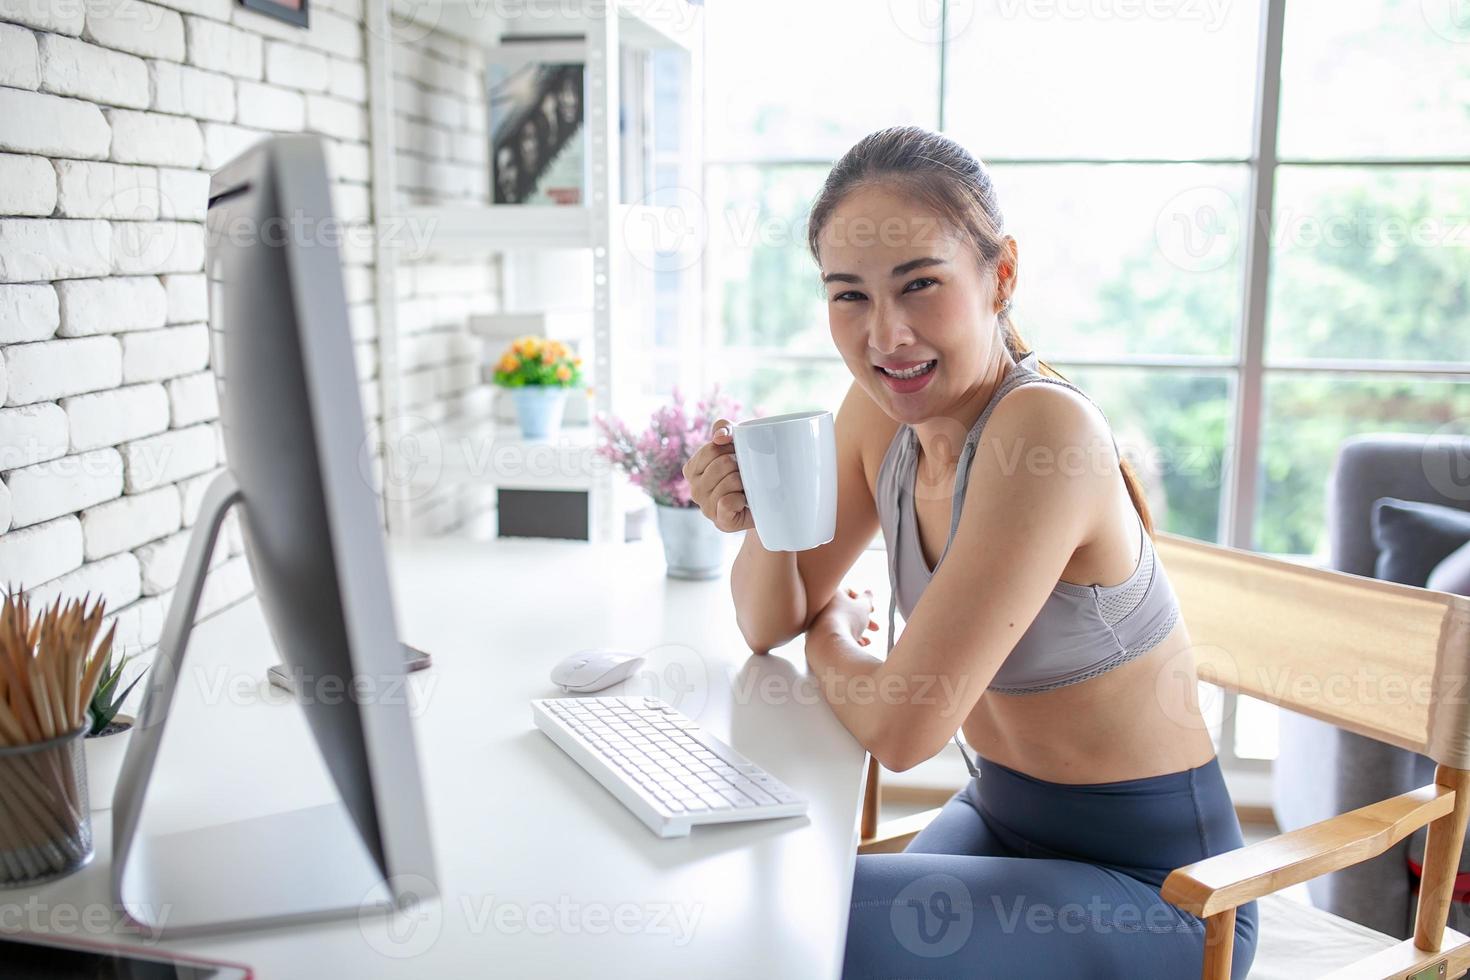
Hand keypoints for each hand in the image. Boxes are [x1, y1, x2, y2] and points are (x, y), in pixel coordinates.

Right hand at [683, 418, 754, 532]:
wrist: (765, 501)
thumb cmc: (746, 469)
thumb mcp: (735, 442)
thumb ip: (723, 428)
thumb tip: (720, 437)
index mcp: (691, 469)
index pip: (712, 449)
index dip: (732, 448)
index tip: (739, 455)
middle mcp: (694, 489)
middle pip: (722, 464)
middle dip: (740, 465)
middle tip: (746, 473)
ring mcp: (706, 507)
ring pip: (730, 481)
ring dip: (745, 481)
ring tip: (746, 486)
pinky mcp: (721, 522)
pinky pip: (728, 502)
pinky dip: (742, 499)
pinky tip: (744, 500)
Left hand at [816, 587, 879, 647]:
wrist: (828, 642)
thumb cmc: (847, 619)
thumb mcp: (863, 606)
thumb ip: (867, 598)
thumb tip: (868, 592)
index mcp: (830, 593)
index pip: (849, 592)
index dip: (864, 601)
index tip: (872, 611)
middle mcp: (820, 606)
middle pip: (846, 611)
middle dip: (864, 620)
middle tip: (876, 628)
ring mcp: (816, 621)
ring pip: (841, 625)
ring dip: (858, 632)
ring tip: (867, 642)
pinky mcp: (815, 636)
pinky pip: (833, 635)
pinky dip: (846, 639)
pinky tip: (857, 647)